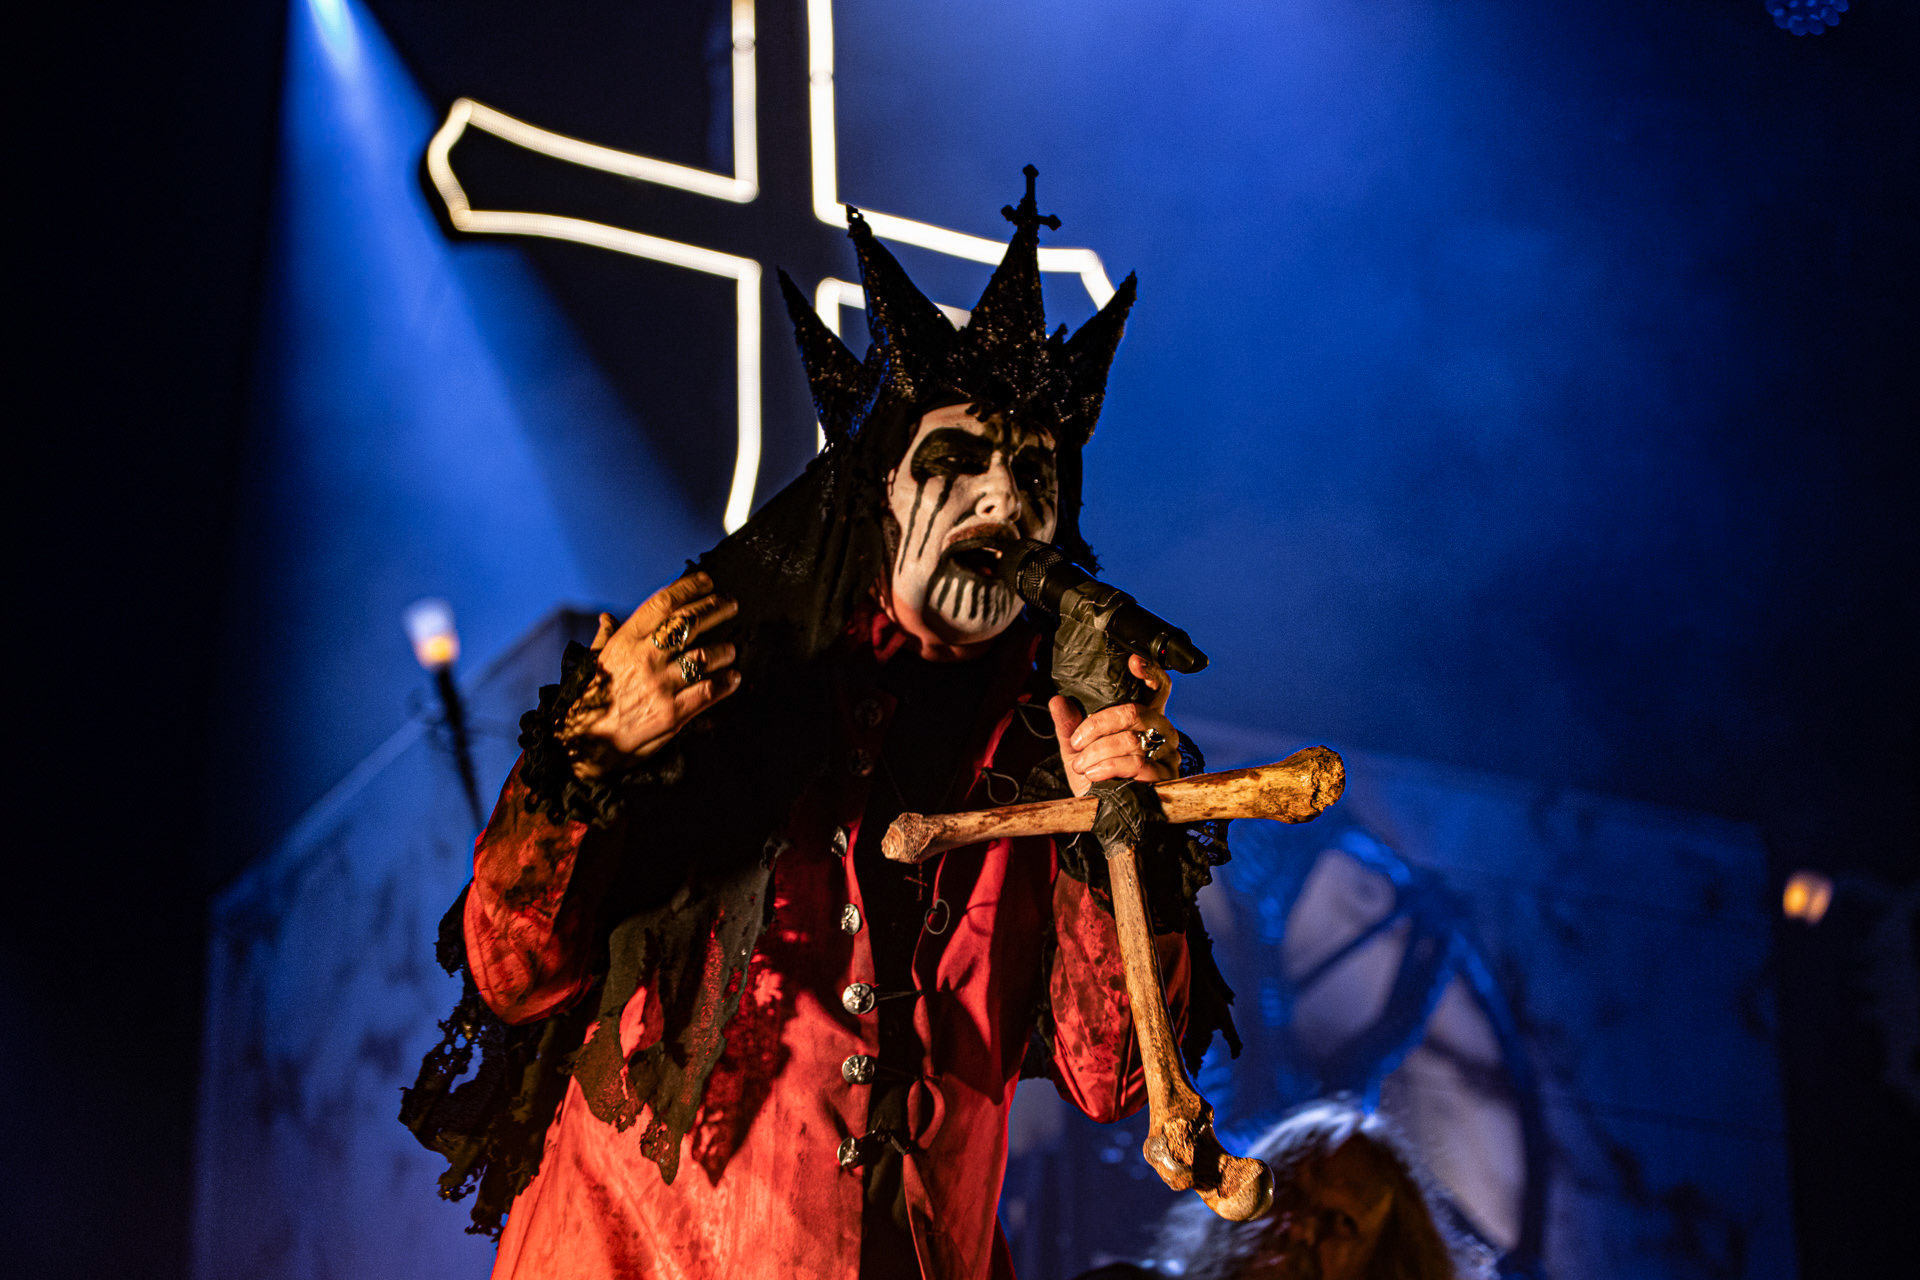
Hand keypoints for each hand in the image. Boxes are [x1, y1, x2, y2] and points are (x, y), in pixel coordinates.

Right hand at [561, 573, 740, 776]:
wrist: (581, 745)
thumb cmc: (588, 702)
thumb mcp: (592, 664)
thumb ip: (605, 639)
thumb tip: (606, 618)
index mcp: (624, 642)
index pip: (662, 604)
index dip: (688, 588)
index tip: (707, 582)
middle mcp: (644, 658)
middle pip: (688, 623)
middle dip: (714, 609)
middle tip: (730, 604)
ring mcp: (660, 685)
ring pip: (704, 656)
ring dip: (723, 650)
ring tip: (730, 649)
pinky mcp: (672, 713)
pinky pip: (708, 691)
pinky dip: (726, 683)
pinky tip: (733, 678)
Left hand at [1047, 654, 1180, 797]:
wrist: (1106, 815)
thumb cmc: (1097, 778)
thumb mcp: (1076, 751)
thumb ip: (1069, 726)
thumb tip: (1057, 701)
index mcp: (1145, 717)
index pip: (1158, 687)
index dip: (1150, 671)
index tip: (1133, 662)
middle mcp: (1161, 730)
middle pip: (1134, 711)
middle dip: (1097, 726)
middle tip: (1078, 743)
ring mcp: (1167, 752)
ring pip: (1130, 740)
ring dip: (1098, 753)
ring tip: (1082, 765)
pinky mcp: (1166, 776)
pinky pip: (1138, 764)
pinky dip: (1110, 768)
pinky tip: (1096, 775)